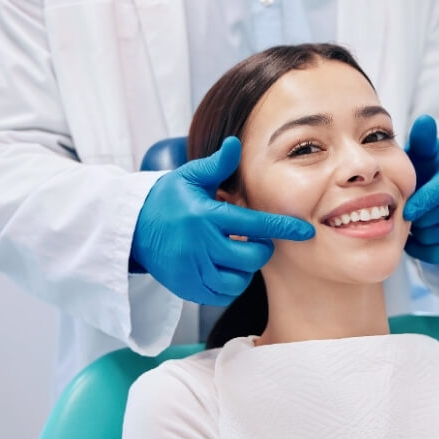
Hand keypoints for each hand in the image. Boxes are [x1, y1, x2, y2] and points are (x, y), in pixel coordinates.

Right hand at [131, 136, 314, 305]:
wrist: (132, 228)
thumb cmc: (167, 199)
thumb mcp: (189, 177)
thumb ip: (217, 165)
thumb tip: (235, 143)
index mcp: (206, 216)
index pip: (255, 225)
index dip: (284, 229)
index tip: (306, 231)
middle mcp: (200, 245)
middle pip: (253, 258)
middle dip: (261, 249)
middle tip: (252, 240)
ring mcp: (192, 270)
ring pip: (240, 280)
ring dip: (245, 269)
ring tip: (235, 253)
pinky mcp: (186, 288)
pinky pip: (222, 295)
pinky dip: (230, 284)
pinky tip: (223, 268)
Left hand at [403, 115, 438, 263]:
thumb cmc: (428, 167)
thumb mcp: (424, 151)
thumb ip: (422, 139)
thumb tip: (424, 120)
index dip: (425, 203)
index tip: (407, 212)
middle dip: (418, 219)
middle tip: (402, 214)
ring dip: (420, 233)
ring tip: (410, 223)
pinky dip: (425, 249)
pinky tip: (416, 237)